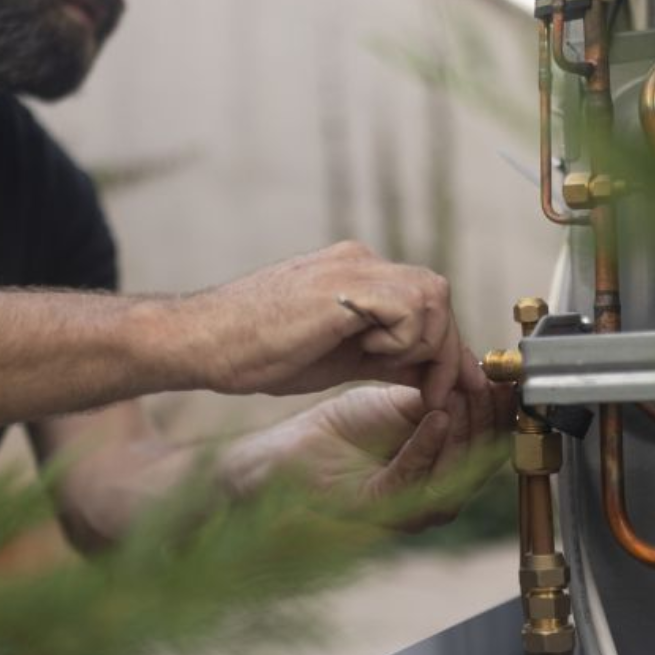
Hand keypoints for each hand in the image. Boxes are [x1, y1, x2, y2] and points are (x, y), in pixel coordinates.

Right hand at [173, 242, 483, 408]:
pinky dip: (402, 341)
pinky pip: (411, 309)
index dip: (446, 346)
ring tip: (379, 366)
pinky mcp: (346, 284)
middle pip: (437, 295)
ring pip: (432, 297)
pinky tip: (363, 352)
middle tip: (436, 393)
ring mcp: (353, 267)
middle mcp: (360, 261)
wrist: (202, 341)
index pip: (424, 301)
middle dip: (447, 350)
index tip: (451, 388)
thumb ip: (384, 357)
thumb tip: (431, 374)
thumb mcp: (337, 358)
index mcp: (355, 274)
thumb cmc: (254, 353)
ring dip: (421, 346)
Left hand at [222, 382, 511, 532]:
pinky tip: (437, 416)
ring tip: (464, 392)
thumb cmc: (338, 431)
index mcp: (440, 469)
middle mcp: (432, 494)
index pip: (485, 442)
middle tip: (489, 382)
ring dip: (465, 427)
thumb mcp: (398, 403)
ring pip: (454, 470)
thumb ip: (438, 394)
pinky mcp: (379, 508)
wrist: (286, 451)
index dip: (499, 412)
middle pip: (479, 459)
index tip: (505, 378)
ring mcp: (408, 507)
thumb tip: (482, 372)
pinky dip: (429, 444)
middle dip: (488, 417)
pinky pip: (414, 476)